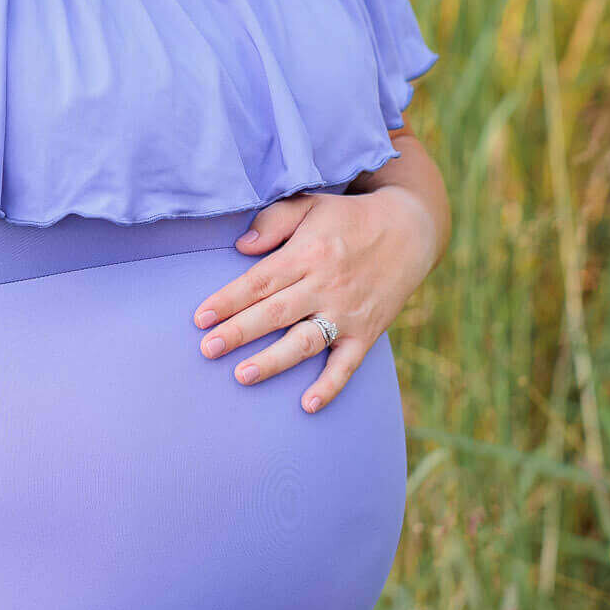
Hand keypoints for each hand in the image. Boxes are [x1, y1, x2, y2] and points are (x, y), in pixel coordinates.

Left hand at [192, 184, 437, 412]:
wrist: (410, 230)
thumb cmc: (348, 218)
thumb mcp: (310, 205)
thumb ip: (274, 222)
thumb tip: (241, 247)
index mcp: (308, 254)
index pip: (260, 281)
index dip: (228, 300)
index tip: (200, 317)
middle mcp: (326, 285)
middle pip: (275, 313)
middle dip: (239, 332)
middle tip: (207, 349)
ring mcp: (348, 311)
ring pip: (305, 341)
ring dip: (273, 360)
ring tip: (242, 375)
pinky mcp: (367, 332)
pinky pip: (348, 364)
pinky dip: (330, 385)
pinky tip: (308, 404)